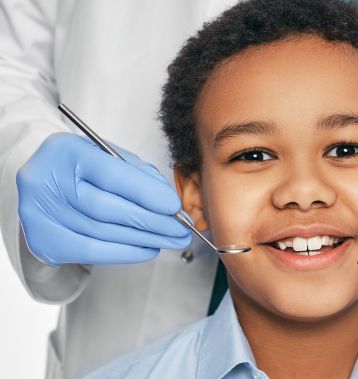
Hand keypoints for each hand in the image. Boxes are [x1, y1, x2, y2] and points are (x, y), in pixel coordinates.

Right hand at [17, 133, 190, 264]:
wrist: (41, 183)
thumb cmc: (81, 167)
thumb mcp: (107, 156)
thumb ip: (137, 174)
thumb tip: (168, 203)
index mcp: (65, 151)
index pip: (112, 176)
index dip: (147, 194)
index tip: (174, 207)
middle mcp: (46, 182)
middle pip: (108, 209)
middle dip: (152, 222)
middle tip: (181, 230)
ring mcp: (40, 215)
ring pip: (104, 233)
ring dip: (145, 239)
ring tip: (171, 240)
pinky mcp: (45, 241)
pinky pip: (93, 252)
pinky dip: (126, 252)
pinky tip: (148, 249)